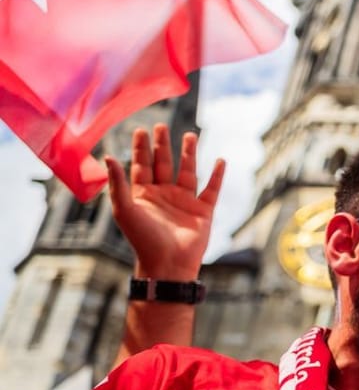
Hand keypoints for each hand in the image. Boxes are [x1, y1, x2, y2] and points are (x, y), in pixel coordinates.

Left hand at [103, 124, 224, 280]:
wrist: (168, 263)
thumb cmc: (142, 239)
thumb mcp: (125, 209)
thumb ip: (117, 183)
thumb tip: (108, 156)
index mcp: (143, 195)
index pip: (142, 165)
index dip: (141, 148)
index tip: (140, 129)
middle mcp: (163, 195)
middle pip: (163, 164)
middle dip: (163, 145)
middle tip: (162, 126)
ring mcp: (184, 202)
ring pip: (188, 171)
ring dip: (189, 154)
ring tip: (190, 135)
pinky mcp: (203, 211)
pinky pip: (211, 189)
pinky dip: (217, 175)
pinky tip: (220, 161)